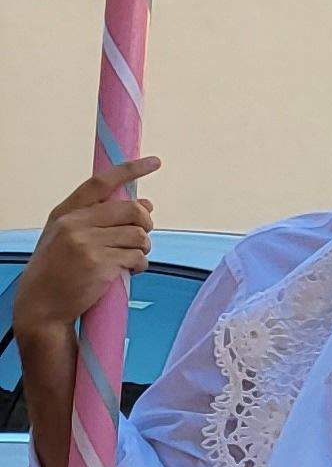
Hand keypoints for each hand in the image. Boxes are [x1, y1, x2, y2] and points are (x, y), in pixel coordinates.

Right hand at [13, 158, 157, 344]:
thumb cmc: (59, 270)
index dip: (130, 169)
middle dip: (146, 224)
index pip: (101, 183)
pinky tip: (129, 272)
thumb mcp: (68, 237)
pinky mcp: (100, 264)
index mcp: (65, 213)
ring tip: (130, 259)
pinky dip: (140, 266)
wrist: (41, 305)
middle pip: (133, 210)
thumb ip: (101, 218)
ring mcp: (87, 244)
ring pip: (139, 235)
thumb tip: (145, 202)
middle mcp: (74, 224)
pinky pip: (138, 258)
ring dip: (143, 249)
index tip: (154, 161)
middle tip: (142, 237)